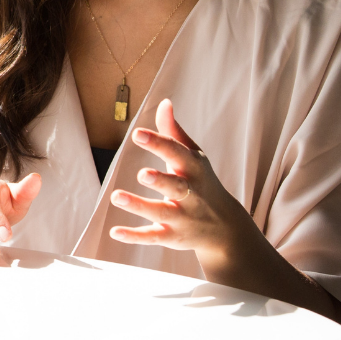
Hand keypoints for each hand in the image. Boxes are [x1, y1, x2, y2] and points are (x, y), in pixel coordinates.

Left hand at [107, 99, 256, 261]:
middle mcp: (190, 194)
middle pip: (175, 187)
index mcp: (194, 170)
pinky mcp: (173, 236)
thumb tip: (164, 103)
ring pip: (161, 212)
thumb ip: (174, 132)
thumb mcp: (194, 156)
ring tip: (116, 196)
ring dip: (139, 206)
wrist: (226, 227)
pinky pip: (153, 236)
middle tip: (141, 174)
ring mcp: (182, 217)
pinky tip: (115, 231)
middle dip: (160, 180)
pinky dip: (134, 236)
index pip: (177, 154)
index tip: (138, 134)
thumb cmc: (203, 183)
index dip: (158, 143)